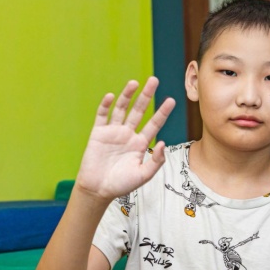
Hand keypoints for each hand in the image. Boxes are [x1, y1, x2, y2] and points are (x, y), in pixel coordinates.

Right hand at [75, 77, 175, 200]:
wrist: (98, 190)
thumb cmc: (121, 184)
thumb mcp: (143, 175)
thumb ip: (156, 161)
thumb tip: (163, 143)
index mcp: (140, 144)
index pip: (154, 124)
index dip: (162, 112)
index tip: (171, 100)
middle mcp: (128, 134)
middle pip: (139, 111)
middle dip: (146, 96)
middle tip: (154, 80)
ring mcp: (113, 132)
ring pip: (121, 109)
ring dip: (127, 96)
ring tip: (135, 83)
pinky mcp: (98, 133)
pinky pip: (102, 116)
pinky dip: (106, 106)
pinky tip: (111, 96)